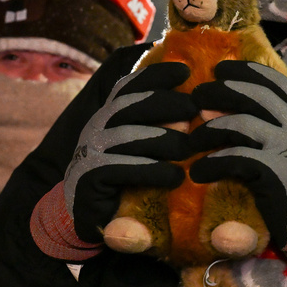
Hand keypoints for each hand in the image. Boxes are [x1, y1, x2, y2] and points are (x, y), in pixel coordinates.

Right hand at [64, 62, 195, 242]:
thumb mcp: (143, 146)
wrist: (89, 215)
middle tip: (194, 109)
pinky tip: (176, 177)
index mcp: (111, 115)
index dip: (156, 75)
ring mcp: (89, 152)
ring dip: (162, 139)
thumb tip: (197, 105)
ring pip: (126, 136)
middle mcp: (97, 127)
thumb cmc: (126, 177)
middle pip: (129, 105)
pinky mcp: (88, 179)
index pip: (130, 86)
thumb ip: (160, 124)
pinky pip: (120, 169)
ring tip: (189, 148)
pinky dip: (152, 171)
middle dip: (164, 102)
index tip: (185, 71)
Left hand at [189, 60, 286, 246]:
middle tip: (197, 96)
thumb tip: (226, 109)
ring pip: (240, 124)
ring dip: (210, 130)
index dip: (247, 72)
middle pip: (255, 95)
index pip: (276, 82)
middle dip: (222, 91)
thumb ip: (274, 126)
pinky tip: (199, 172)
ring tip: (192, 139)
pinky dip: (212, 163)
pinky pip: (235, 158)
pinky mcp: (276, 171)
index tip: (222, 69)